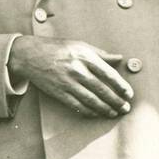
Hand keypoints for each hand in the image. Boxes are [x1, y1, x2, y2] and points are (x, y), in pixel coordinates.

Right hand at [8, 36, 132, 116]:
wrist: (30, 55)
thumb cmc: (57, 48)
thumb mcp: (80, 45)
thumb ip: (100, 53)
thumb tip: (119, 58)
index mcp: (85, 56)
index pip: (109, 74)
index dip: (121, 86)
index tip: (129, 94)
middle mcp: (77, 70)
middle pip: (102, 90)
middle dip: (116, 101)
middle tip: (125, 108)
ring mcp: (68, 82)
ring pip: (91, 100)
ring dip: (105, 109)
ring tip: (114, 113)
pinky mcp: (59, 92)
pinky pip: (77, 105)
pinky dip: (89, 111)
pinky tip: (96, 113)